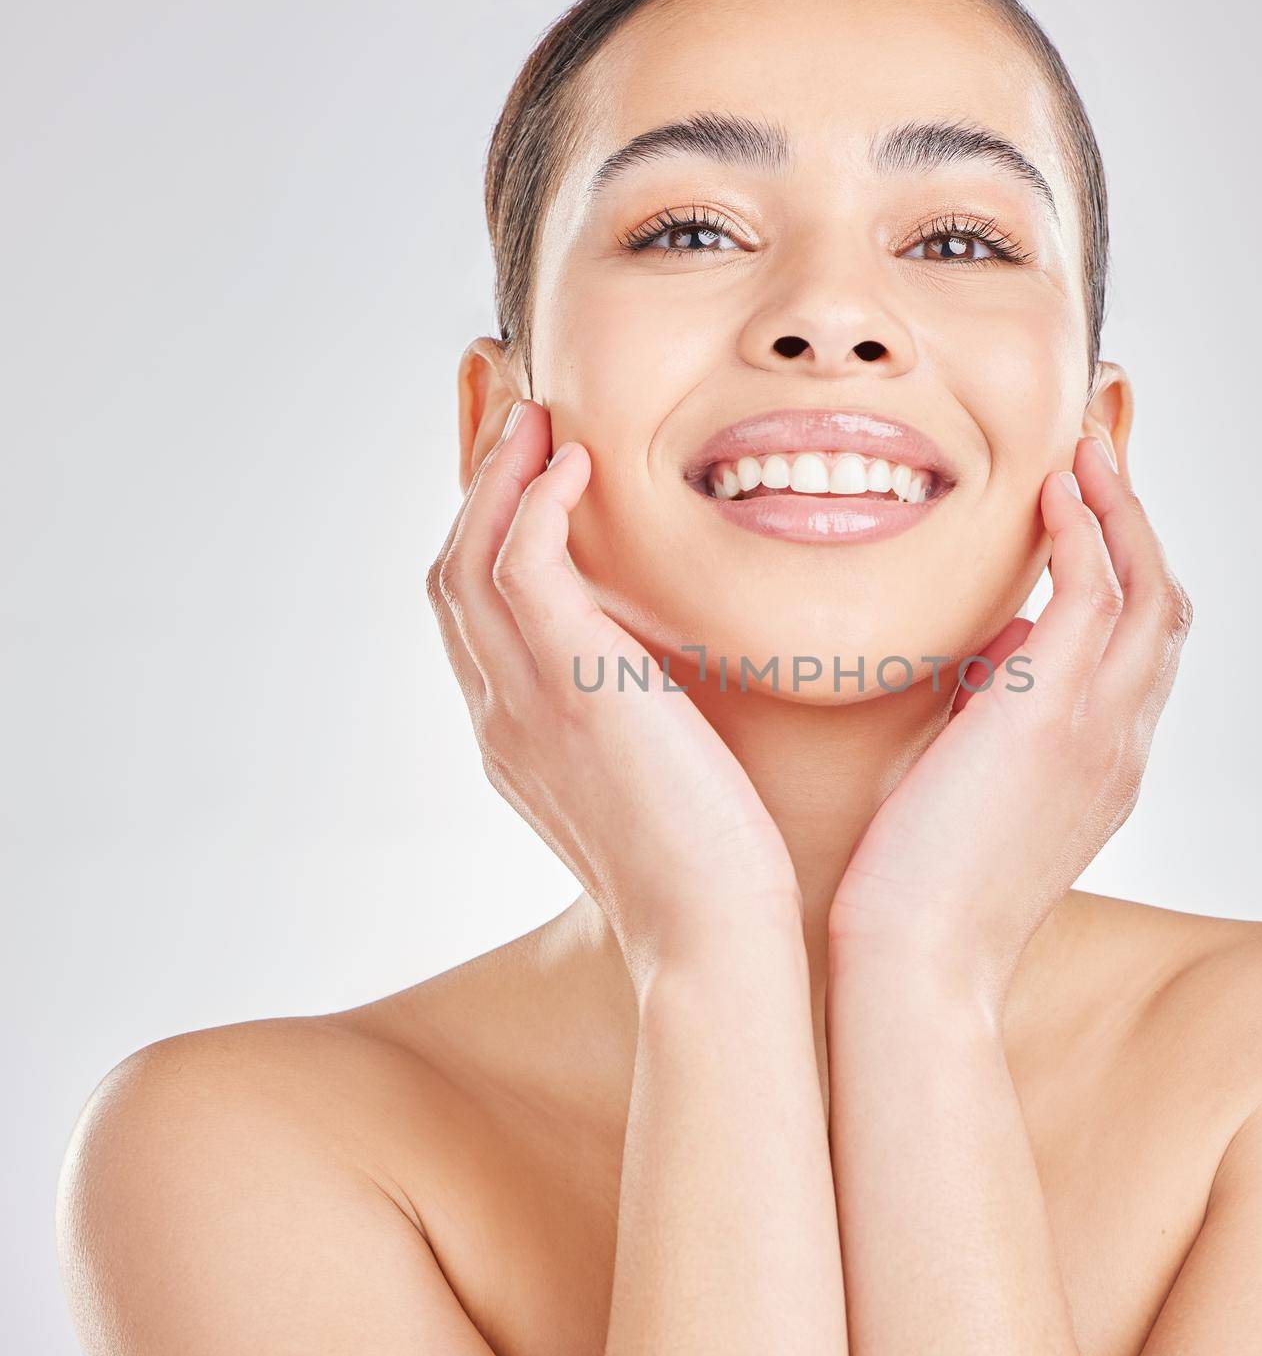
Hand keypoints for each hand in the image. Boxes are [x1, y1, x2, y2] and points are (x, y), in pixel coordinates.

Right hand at [426, 401, 802, 991]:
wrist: (714, 940)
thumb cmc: (708, 869)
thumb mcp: (654, 781)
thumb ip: (637, 722)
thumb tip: (673, 682)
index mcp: (517, 738)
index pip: (476, 614)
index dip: (487, 534)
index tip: (525, 470)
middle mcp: (500, 717)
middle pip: (452, 573)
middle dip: (476, 488)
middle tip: (514, 415)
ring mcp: (523, 704)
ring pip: (469, 559)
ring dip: (499, 475)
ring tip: (540, 415)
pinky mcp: (571, 688)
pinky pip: (520, 566)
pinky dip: (534, 502)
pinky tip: (575, 462)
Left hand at [828, 436, 1192, 1017]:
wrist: (920, 962)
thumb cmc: (922, 892)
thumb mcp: (977, 793)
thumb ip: (998, 721)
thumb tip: (995, 654)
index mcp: (1105, 766)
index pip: (1139, 652)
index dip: (1126, 575)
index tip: (1090, 519)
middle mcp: (1123, 743)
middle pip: (1165, 609)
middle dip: (1139, 528)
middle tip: (1100, 462)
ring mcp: (1101, 729)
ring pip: (1149, 590)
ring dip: (1120, 511)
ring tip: (1084, 453)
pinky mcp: (1053, 714)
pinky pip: (1095, 592)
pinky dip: (1084, 531)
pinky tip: (1054, 491)